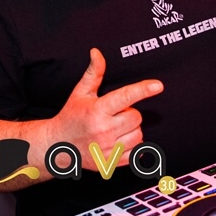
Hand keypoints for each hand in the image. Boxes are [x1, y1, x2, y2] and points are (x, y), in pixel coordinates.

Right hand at [47, 48, 162, 169]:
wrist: (58, 145)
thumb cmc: (71, 116)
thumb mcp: (80, 93)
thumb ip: (93, 73)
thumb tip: (97, 52)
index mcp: (97, 110)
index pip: (124, 97)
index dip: (142, 90)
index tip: (158, 86)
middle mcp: (103, 129)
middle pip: (136, 117)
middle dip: (130, 113)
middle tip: (115, 114)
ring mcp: (107, 148)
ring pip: (138, 135)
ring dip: (132, 130)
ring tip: (116, 128)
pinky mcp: (111, 163)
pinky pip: (136, 153)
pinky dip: (132, 146)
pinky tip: (118, 141)